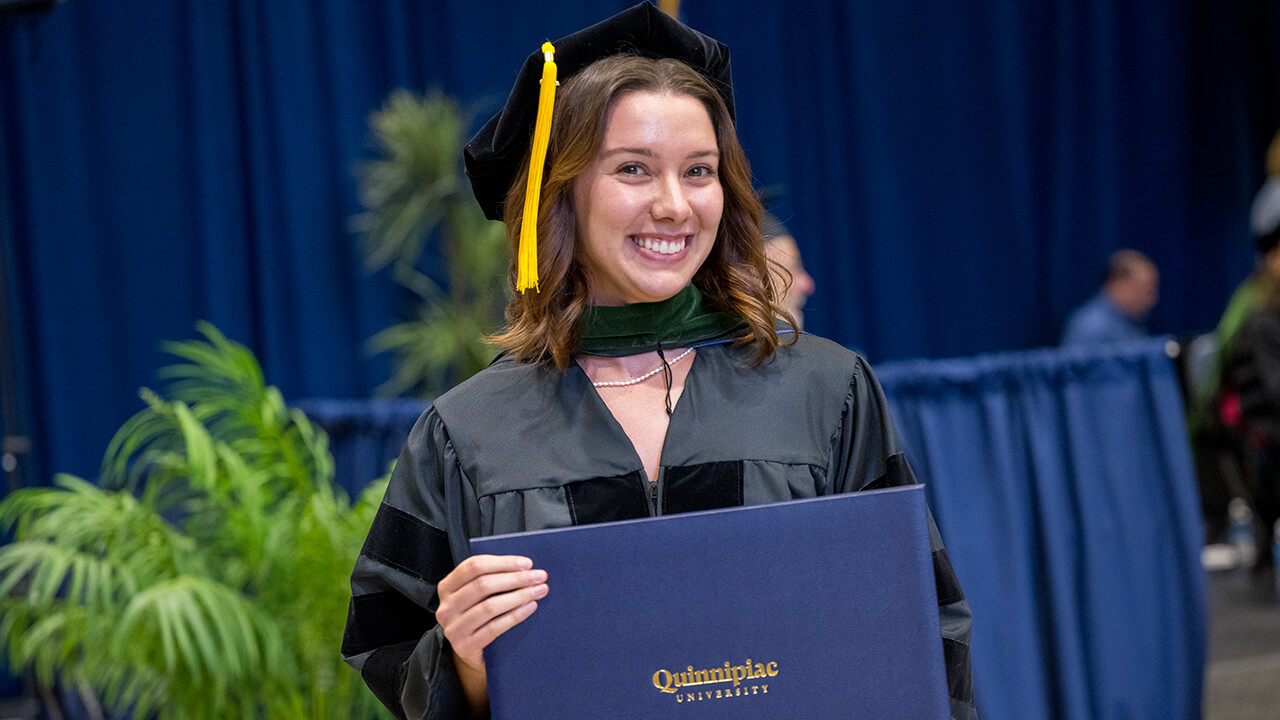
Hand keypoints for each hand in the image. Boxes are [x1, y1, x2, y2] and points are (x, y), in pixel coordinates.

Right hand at [436, 554, 548, 672]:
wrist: (473, 654)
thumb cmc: (479, 618)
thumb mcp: (477, 596)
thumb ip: (491, 578)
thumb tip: (525, 566)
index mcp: (447, 587)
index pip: (473, 566)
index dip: (503, 562)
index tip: (527, 563)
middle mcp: (446, 607)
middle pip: (483, 585)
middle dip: (516, 578)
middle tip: (539, 577)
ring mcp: (453, 628)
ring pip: (489, 606)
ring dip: (519, 595)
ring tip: (539, 591)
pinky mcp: (465, 646)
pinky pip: (494, 627)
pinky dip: (515, 616)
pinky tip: (530, 607)